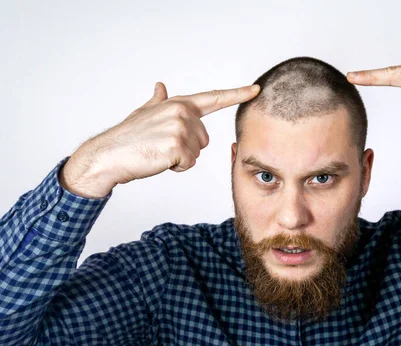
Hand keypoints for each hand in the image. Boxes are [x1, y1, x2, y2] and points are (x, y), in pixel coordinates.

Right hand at [60, 82, 259, 197]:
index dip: (237, 94)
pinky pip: (188, 164)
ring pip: (197, 153)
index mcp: (177, 103)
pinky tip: (158, 160)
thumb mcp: (144, 114)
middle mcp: (181, 111)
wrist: (108, 154)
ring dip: (180, 159)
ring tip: (157, 152)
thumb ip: (158, 102)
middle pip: (204, 139)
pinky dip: (175, 167)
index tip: (256, 89)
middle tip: (161, 146)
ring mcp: (180, 127)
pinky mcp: (177, 145)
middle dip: (187, 148)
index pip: (213, 98)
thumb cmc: (128, 137)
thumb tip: (160, 86)